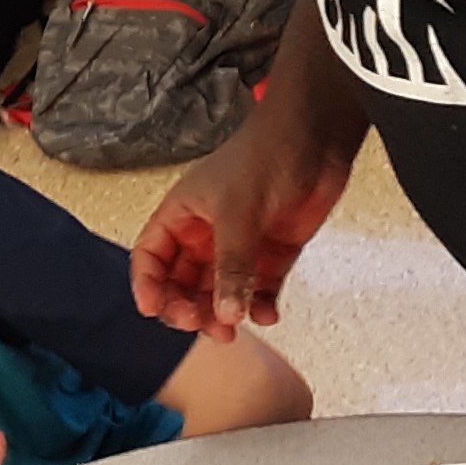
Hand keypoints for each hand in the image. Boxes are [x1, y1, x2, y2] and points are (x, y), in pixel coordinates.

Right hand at [130, 106, 355, 339]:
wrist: (318, 138)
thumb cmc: (267, 152)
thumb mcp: (238, 211)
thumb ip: (231, 266)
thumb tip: (225, 312)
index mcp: (183, 215)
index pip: (150, 257)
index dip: (147, 285)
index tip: (153, 309)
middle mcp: (207, 234)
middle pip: (182, 284)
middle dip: (186, 307)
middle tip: (200, 322)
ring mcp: (240, 246)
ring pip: (219, 294)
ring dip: (223, 314)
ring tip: (233, 326)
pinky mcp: (272, 255)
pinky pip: (258, 292)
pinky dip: (260, 307)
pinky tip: (266, 313)